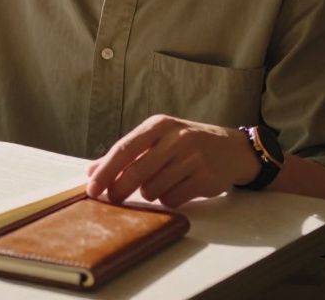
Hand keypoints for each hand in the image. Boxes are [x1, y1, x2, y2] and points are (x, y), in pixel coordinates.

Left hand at [85, 115, 261, 207]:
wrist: (233, 149)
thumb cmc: (186, 144)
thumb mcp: (158, 139)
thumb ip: (126, 154)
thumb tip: (91, 171)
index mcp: (159, 125)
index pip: (124, 149)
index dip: (105, 171)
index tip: (92, 189)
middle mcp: (176, 138)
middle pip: (136, 172)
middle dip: (120, 189)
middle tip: (113, 199)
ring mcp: (193, 158)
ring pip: (153, 189)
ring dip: (150, 193)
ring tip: (160, 183)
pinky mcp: (206, 178)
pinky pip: (173, 199)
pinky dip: (168, 199)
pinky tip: (177, 188)